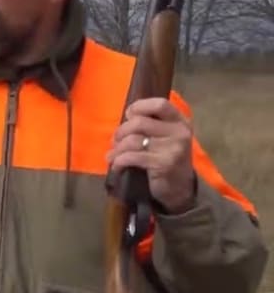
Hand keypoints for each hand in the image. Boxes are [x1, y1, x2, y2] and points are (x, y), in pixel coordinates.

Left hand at [107, 97, 196, 212]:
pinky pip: (131, 157)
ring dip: (117, 148)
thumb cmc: (166, 159)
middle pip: (139, 122)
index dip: (140, 107)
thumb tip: (127, 114)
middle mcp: (179, 132)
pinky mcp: (163, 164)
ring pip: (132, 140)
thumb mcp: (165, 137)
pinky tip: (116, 166)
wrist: (180, 189)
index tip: (128, 115)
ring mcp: (173, 148)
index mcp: (180, 122)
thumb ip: (152, 124)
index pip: (160, 104)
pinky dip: (118, 161)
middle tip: (115, 141)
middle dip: (121, 132)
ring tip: (113, 155)